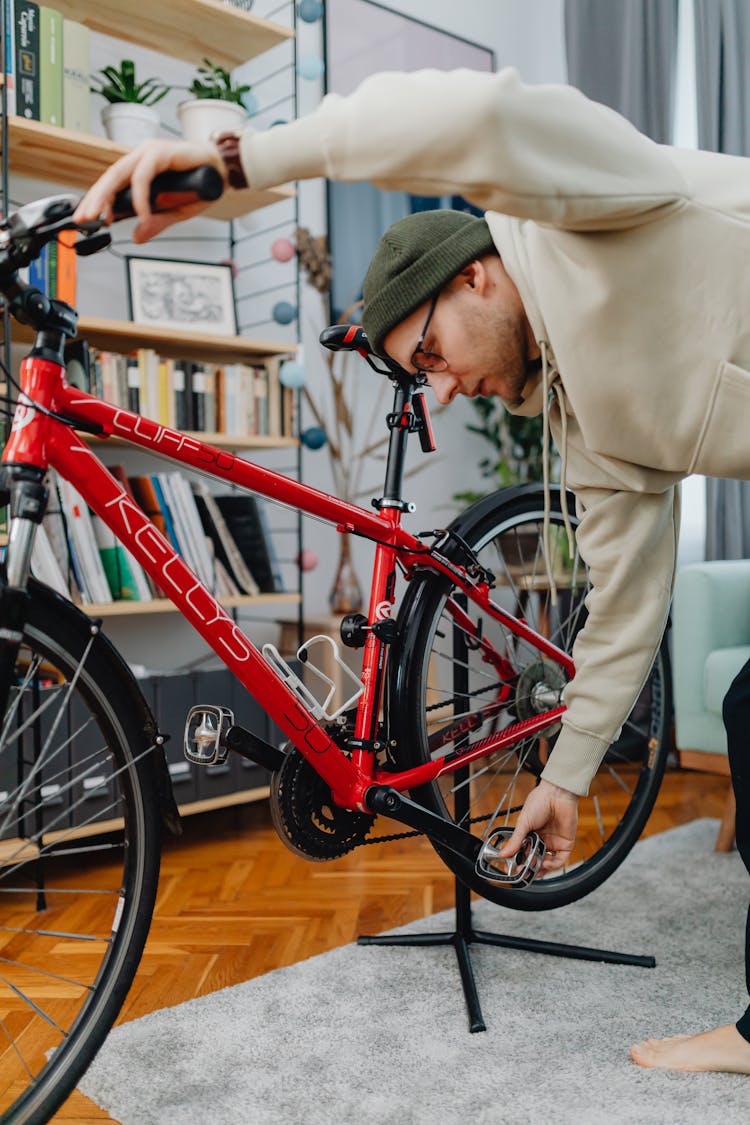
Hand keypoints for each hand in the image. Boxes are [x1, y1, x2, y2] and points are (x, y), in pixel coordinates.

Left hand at [73, 138, 227, 242]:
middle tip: (84, 219)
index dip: (98, 201)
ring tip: (101, 217)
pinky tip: (141, 213)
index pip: (112, 184)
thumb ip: (155, 222)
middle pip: (110, 179)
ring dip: (107, 196)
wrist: (224, 171)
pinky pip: (144, 176)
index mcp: (141, 168)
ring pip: (120, 173)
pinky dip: (140, 197)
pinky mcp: (161, 152)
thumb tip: (137, 237)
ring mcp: (150, 153)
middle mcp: (141, 158)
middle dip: (94, 200)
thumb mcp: (175, 212)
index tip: (89, 219)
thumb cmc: (202, 185)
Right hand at [498, 778, 577, 873]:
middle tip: (523, 872)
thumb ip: (516, 840)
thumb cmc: (539, 802)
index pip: (524, 853)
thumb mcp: (523, 823)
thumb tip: (503, 854)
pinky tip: (546, 863)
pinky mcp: (565, 844)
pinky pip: (560, 860)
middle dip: (530, 869)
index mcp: (530, 835)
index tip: (512, 870)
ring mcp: (553, 843)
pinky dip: (553, 865)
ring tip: (535, 869)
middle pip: (536, 860)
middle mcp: (542, 840)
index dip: (519, 862)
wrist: (557, 794)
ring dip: (542, 869)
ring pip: (548, 863)